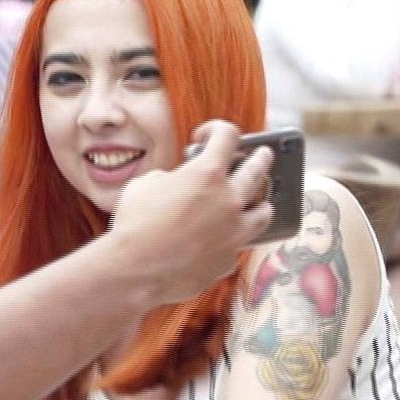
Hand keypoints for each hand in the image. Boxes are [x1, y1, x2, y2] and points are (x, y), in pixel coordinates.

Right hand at [108, 120, 274, 303]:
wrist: (135, 270)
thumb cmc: (135, 225)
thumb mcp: (146, 185)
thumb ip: (170, 177)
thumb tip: (177, 182)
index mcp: (206, 174)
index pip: (227, 135)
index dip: (218, 128)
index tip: (209, 135)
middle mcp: (228, 200)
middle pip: (258, 169)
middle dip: (261, 157)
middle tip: (263, 154)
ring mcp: (234, 232)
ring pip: (264, 212)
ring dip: (260, 203)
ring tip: (258, 202)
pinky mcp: (229, 260)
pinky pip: (238, 245)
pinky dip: (232, 240)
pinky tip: (222, 241)